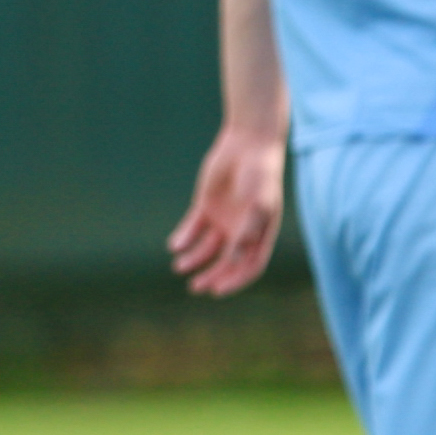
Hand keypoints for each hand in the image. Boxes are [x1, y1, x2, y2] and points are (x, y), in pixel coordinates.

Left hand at [166, 124, 284, 296]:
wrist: (248, 143)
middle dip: (211, 276)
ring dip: (194, 260)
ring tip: (179, 267)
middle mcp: (241, 231)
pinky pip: (193, 229)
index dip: (234, 281)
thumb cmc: (260, 173)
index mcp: (260, 234)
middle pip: (225, 262)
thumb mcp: (258, 203)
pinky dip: (184, 238)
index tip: (217, 290)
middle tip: (195, 287)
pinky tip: (175, 245)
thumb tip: (235, 258)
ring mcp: (223, 219)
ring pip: (206, 248)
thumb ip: (247, 230)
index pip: (249, 266)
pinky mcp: (206, 207)